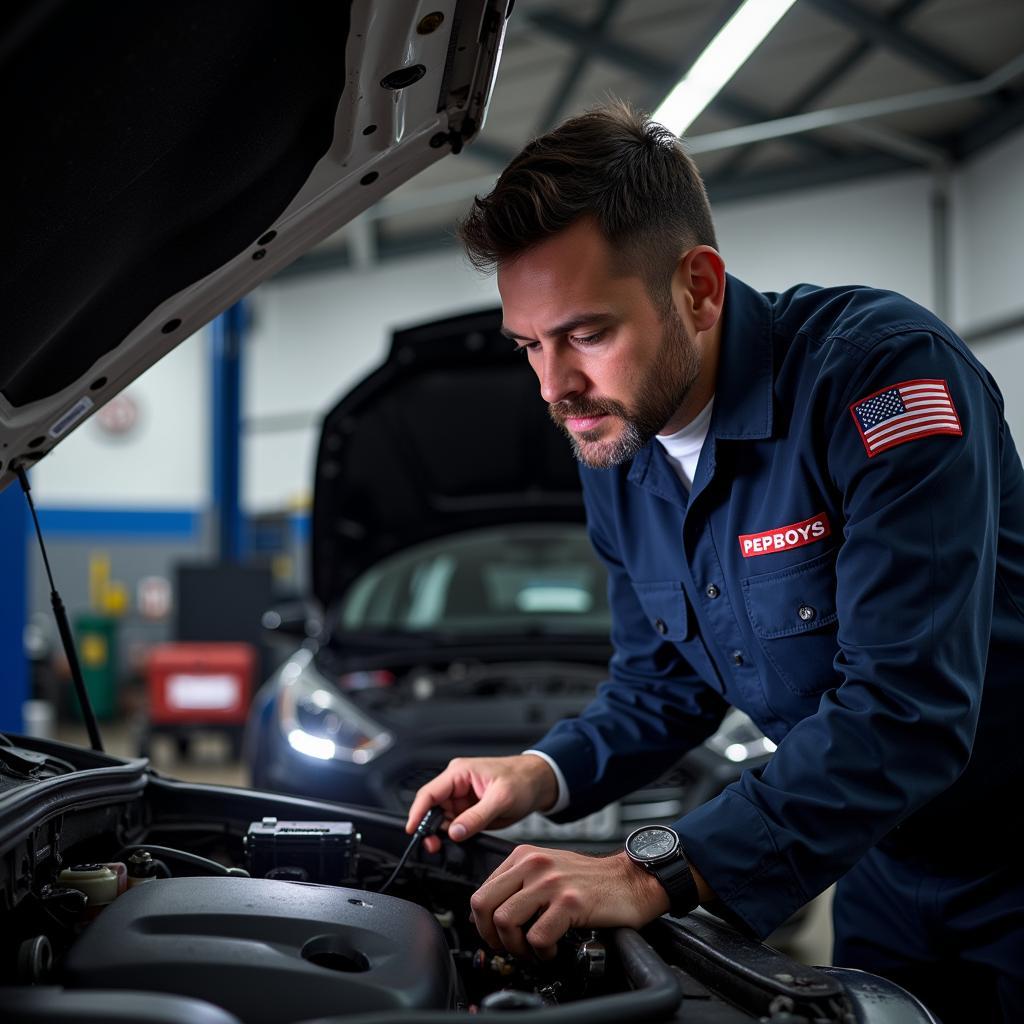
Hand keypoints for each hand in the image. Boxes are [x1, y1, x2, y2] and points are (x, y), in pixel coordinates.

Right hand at [405, 754, 558, 853]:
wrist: (539, 784)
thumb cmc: (522, 780)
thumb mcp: (501, 799)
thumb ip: (476, 817)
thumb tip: (454, 832)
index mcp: (459, 773)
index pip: (429, 793)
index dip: (417, 812)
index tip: (411, 831)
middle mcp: (457, 784)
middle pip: (431, 808)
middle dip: (429, 828)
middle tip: (434, 846)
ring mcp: (462, 798)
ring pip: (441, 819)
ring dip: (442, 833)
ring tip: (448, 845)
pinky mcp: (469, 810)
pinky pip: (454, 825)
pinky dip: (453, 835)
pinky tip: (459, 841)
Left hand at [469, 846, 669, 959]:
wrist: (631, 879)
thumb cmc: (591, 880)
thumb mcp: (547, 870)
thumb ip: (519, 884)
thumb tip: (489, 913)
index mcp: (524, 856)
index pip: (481, 891)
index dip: (483, 923)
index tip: (495, 936)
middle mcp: (533, 865)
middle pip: (484, 905)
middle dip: (490, 936)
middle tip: (508, 948)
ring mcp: (551, 883)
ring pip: (505, 922)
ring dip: (516, 947)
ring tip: (532, 950)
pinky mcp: (569, 902)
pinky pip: (537, 938)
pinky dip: (543, 953)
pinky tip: (554, 950)